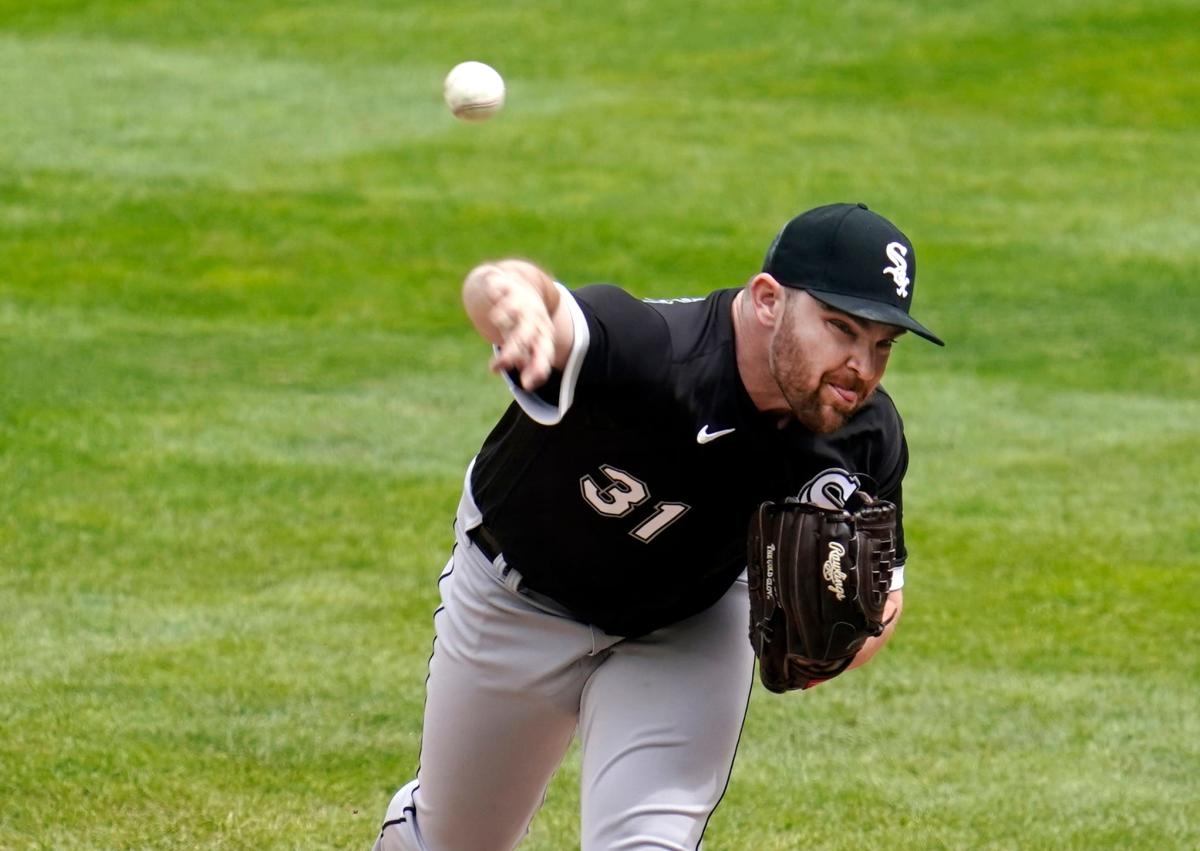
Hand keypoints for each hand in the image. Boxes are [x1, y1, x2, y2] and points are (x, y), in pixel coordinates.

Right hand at [481, 267, 556, 390]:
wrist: (522, 282)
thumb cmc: (522, 321)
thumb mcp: (526, 340)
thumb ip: (527, 359)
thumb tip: (528, 384)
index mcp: (542, 334)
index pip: (544, 353)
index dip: (538, 368)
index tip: (526, 385)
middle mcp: (533, 318)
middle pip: (524, 336)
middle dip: (512, 351)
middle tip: (495, 368)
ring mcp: (520, 301)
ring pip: (513, 311)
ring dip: (506, 316)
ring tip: (497, 321)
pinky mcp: (505, 286)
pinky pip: (501, 289)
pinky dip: (496, 292)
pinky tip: (493, 293)